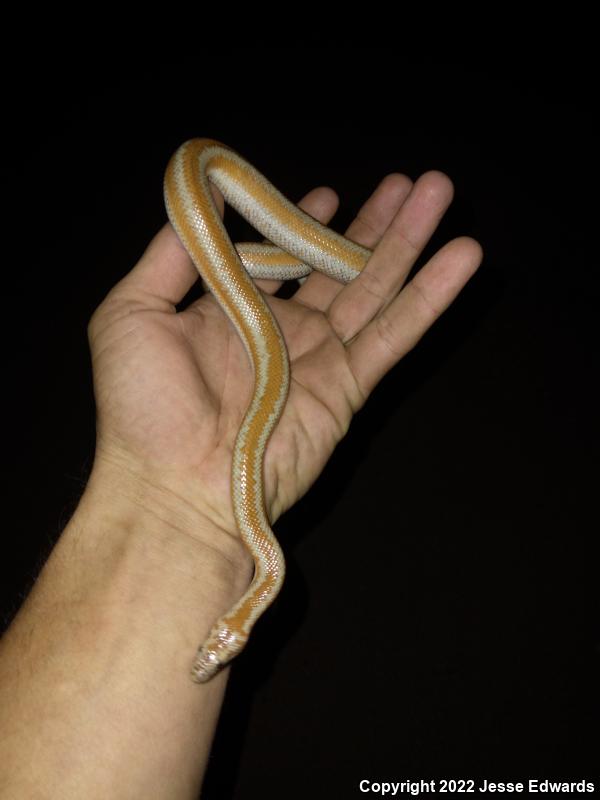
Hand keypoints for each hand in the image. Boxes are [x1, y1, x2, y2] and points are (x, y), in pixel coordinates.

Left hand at [87, 170, 481, 555]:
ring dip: (408, 243)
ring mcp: (319, 360)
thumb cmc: (141, 408)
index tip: (329, 195)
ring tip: (440, 194)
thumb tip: (199, 199)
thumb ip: (170, 254)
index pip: (279, 259)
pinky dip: (429, 298)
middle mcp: (281, 334)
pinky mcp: (348, 389)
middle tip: (414, 182)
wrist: (174, 488)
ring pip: (374, 290)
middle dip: (375, 223)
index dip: (303, 225)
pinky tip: (459, 258)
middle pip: (338, 267)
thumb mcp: (131, 312)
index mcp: (232, 313)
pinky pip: (394, 336)